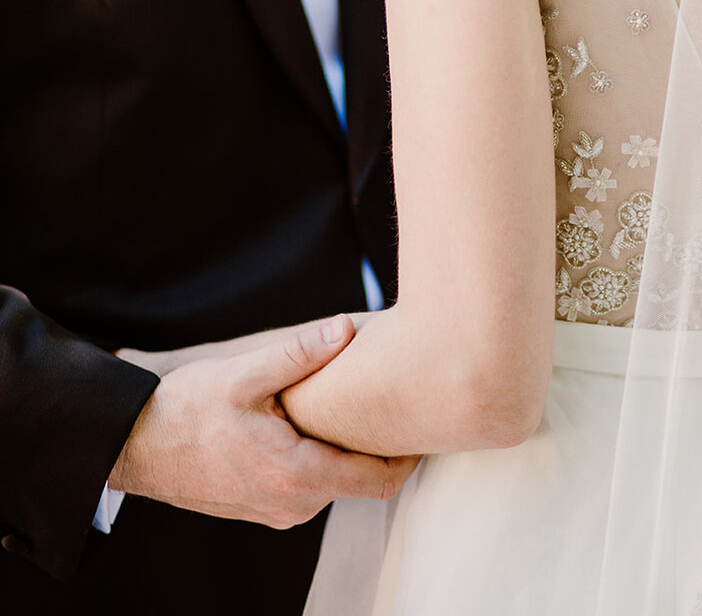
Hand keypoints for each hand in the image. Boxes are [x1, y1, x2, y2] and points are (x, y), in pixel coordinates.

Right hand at [110, 317, 419, 526]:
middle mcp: (293, 504)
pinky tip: (320, 425)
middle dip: (385, 448)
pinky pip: (312, 489)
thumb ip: (299, 353)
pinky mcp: (265, 508)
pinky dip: (325, 461)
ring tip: (362, 406)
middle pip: (363, 484)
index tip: (425, 418)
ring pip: (337, 486)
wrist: (137, 445)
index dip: (409, 453)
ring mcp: (278, 512)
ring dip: (351, 453)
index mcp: (295, 474)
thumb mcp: (245, 374)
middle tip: (402, 402)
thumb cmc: (188, 408)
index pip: (378, 480)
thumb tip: (345, 328)